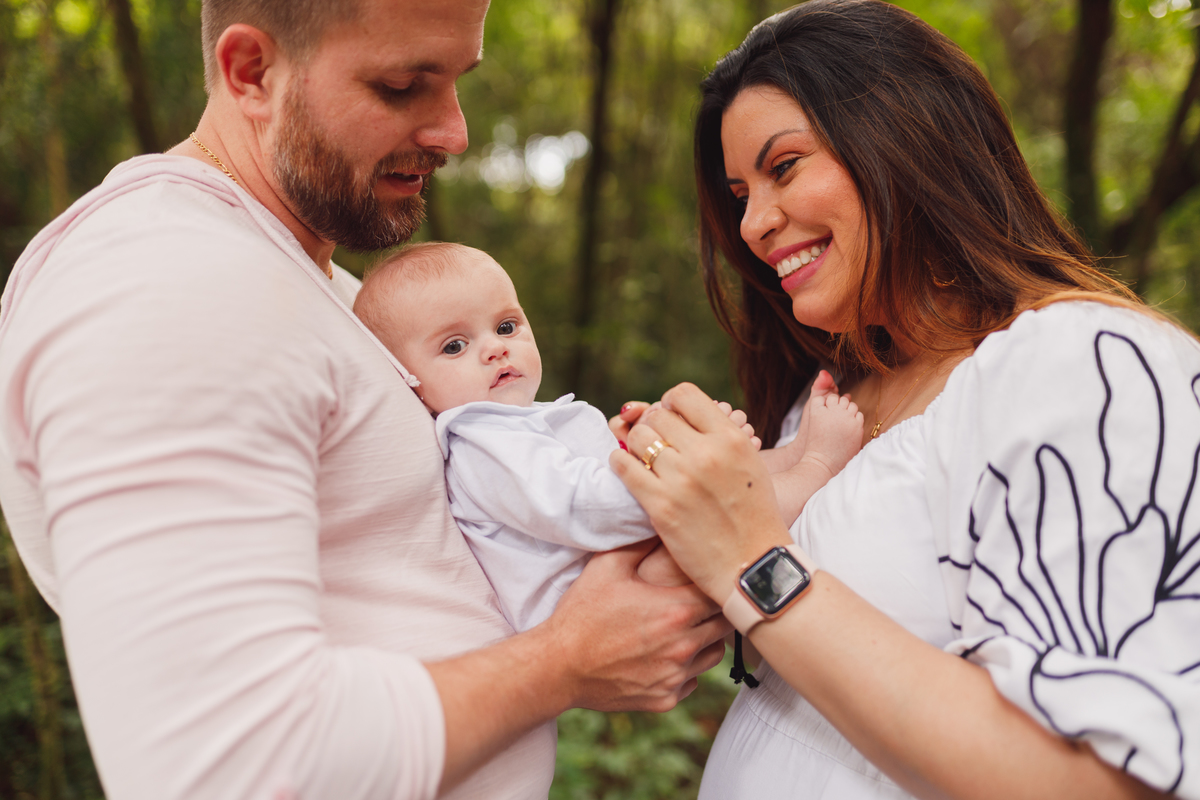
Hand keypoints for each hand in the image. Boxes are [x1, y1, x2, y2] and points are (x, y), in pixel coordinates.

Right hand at [542, 540, 729, 711]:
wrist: (558, 666)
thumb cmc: (582, 614)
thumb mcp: (608, 566)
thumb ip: (642, 543)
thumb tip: (664, 525)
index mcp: (676, 611)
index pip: (721, 596)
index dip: (715, 587)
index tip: (705, 582)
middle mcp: (683, 647)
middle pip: (724, 627)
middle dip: (714, 613)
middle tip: (697, 603)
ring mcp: (675, 677)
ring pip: (713, 656)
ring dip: (704, 641)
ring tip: (682, 629)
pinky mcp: (665, 699)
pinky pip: (692, 682)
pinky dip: (685, 669)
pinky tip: (663, 656)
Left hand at [611, 383, 791, 600]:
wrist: (754, 565)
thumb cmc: (753, 513)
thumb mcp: (749, 461)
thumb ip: (719, 434)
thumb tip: (679, 411)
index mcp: (731, 438)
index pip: (684, 394)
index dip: (670, 403)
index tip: (669, 417)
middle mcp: (706, 454)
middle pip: (658, 416)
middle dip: (652, 424)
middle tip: (654, 440)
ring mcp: (682, 480)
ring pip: (639, 439)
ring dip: (635, 444)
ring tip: (641, 456)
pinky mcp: (661, 506)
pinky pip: (624, 467)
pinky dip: (620, 463)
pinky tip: (627, 468)